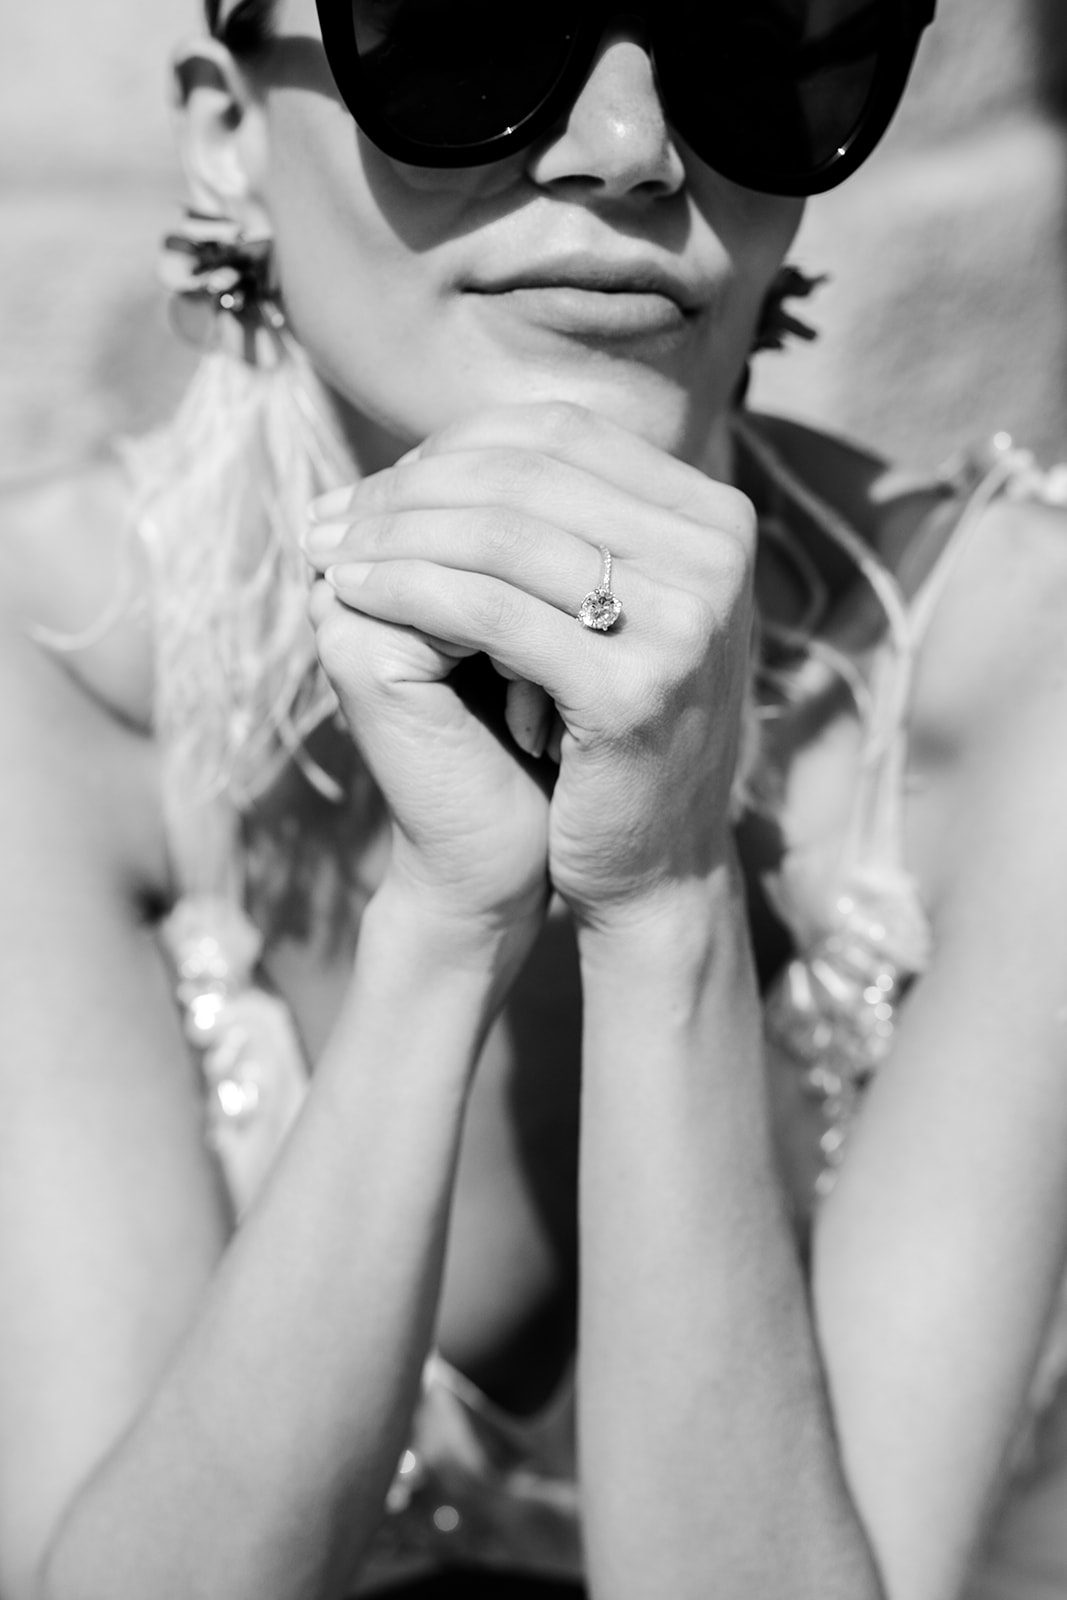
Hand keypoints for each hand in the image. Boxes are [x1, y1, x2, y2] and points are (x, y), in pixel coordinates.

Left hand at [307, 403, 755, 930]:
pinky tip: (350, 594)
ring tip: (324, 551)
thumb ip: (566, 523)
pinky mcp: (634, 688)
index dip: (453, 445)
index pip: (560, 433)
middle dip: (408, 489)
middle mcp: (717, 555)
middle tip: (328, 515)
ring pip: (500, 537)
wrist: (657, 864)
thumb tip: (443, 444)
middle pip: (525, 474)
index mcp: (716, 517)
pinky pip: (490, 612)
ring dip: (391, 536)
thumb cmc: (612, 732)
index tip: (378, 481)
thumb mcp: (614, 608)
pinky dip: (406, 591)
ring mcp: (685, 621)